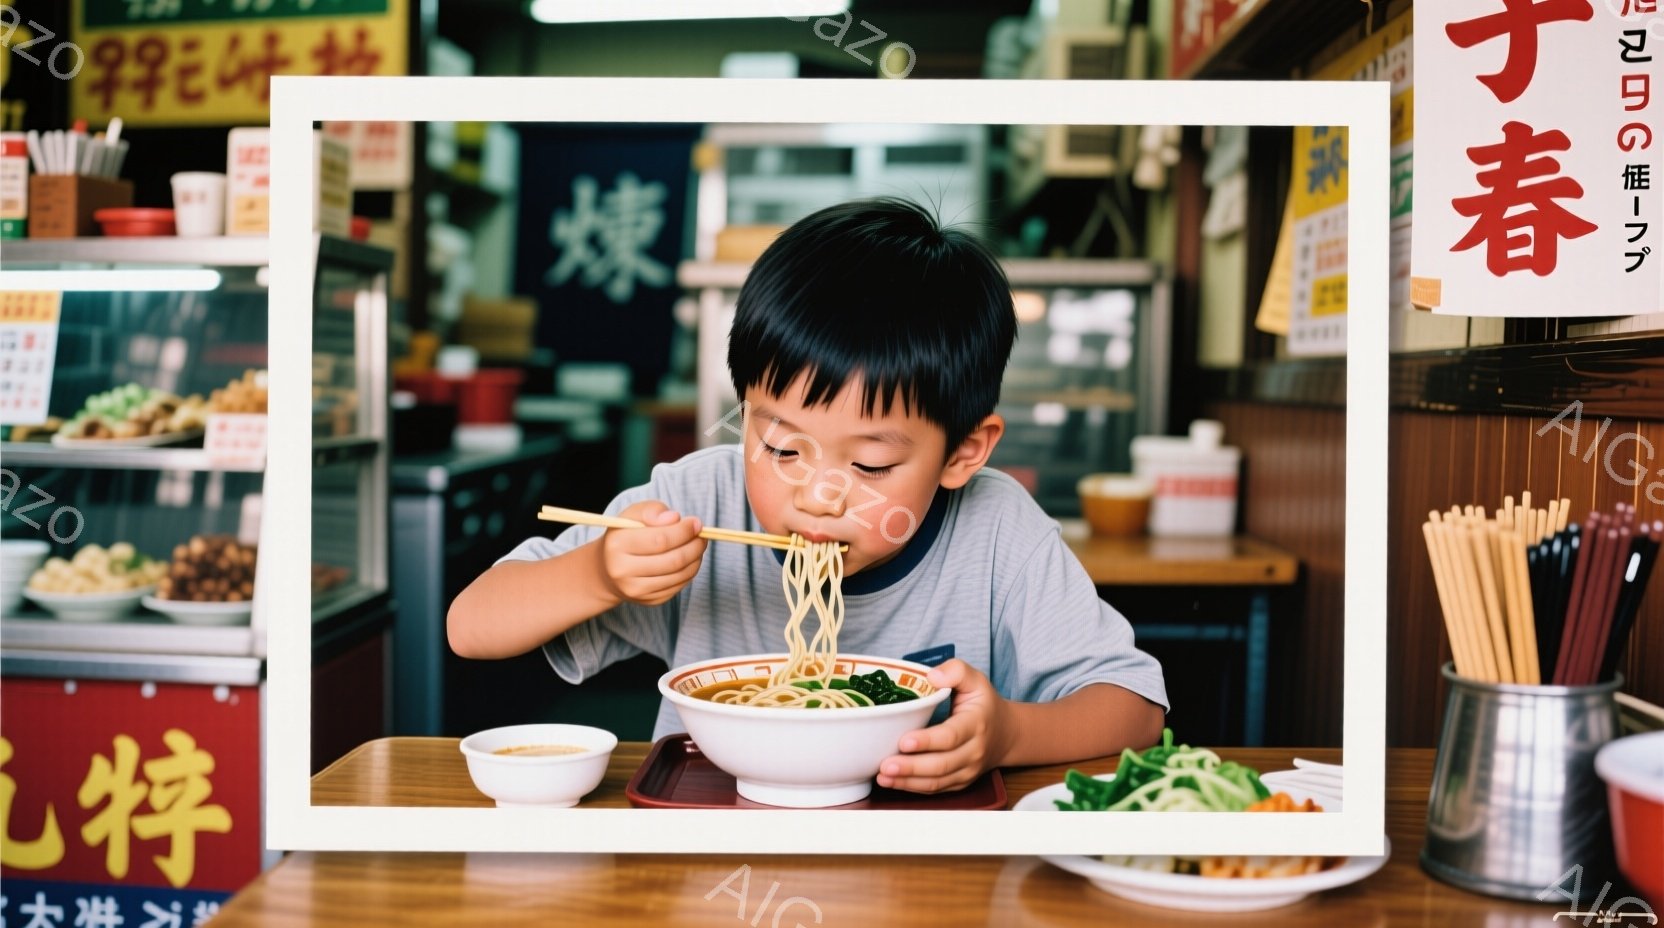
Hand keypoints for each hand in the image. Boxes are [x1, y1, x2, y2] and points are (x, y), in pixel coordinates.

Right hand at [597, 500, 707, 605]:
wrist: (608, 568)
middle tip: (702, 536)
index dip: (684, 531)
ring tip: (697, 546)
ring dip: (696, 559)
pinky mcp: (648, 601)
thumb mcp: (632, 514)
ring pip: (679, 575)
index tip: (696, 523)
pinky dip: (690, 572)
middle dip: (695, 546)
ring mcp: (635, 589)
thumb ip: (652, 510)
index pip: (661, 539)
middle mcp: (622, 570)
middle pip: (673, 560)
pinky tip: (688, 560)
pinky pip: (678, 586)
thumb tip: (675, 518)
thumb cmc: (625, 535)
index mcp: (617, 544)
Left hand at [875, 659, 1011, 793]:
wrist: (1006, 734)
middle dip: (911, 767)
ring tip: (883, 776)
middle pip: (941, 764)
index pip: (951, 736)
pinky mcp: (959, 783)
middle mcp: (973, 751)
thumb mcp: (975, 680)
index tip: (904, 741)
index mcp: (976, 724)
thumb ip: (955, 671)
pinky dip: (913, 788)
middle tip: (885, 765)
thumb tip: (932, 677)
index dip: (927, 741)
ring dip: (908, 781)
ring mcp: (967, 770)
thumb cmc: (983, 704)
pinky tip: (892, 782)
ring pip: (937, 781)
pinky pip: (936, 789)